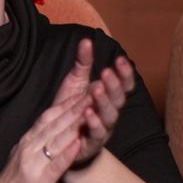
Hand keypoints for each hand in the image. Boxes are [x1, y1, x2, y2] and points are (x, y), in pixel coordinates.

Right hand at [0, 92, 89, 182]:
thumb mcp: (24, 158)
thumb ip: (36, 144)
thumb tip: (51, 131)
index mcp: (27, 141)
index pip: (49, 117)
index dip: (67, 103)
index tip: (84, 90)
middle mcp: (29, 148)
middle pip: (55, 123)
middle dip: (76, 107)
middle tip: (94, 91)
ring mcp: (33, 163)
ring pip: (56, 139)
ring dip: (74, 125)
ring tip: (92, 111)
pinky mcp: (38, 181)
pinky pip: (54, 165)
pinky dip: (66, 154)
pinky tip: (78, 144)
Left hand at [51, 38, 136, 166]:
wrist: (57, 139)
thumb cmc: (71, 109)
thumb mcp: (75, 82)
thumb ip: (83, 63)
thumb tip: (86, 40)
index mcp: (109, 98)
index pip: (123, 85)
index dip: (124, 73)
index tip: (120, 59)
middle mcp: (110, 113)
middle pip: (118, 99)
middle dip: (114, 85)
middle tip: (106, 72)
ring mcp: (103, 129)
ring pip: (110, 116)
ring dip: (104, 102)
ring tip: (97, 89)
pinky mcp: (91, 143)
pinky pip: (96, 133)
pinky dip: (93, 123)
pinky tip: (88, 112)